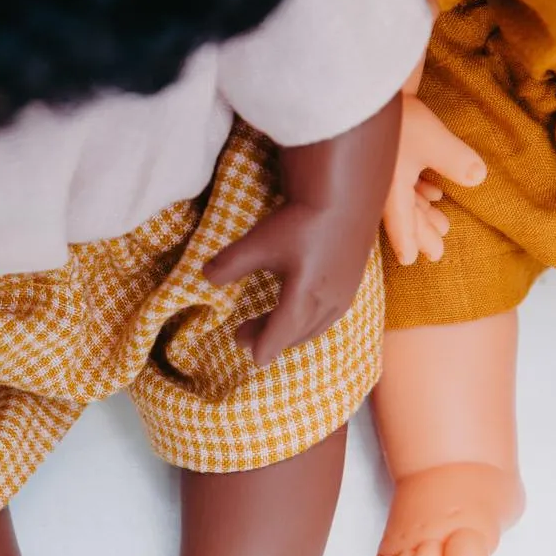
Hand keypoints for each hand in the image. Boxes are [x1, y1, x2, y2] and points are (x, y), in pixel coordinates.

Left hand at [203, 200, 373, 366]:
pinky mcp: (351, 287)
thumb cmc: (302, 220)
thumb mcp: (260, 241)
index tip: (255, 359)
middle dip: (269, 338)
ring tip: (265, 326)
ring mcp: (342, 296)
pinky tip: (296, 313)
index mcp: (304, 294)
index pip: (282, 331)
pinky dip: (306, 323)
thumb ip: (231, 263)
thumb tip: (205, 277)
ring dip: (288, 332)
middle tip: (241, 336)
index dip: (267, 345)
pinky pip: (326, 318)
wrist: (346, 196)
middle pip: (295, 332)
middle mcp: (327, 301)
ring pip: (313, 327)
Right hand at [383, 94, 485, 265]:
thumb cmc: (396, 122)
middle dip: (423, 233)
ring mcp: (385, 173)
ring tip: (443, 225)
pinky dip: (420, 191)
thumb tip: (478, 178)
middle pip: (405, 216)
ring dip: (425, 213)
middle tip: (437, 253)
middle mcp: (385, 188)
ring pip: (406, 201)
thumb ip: (456, 161)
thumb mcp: (432, 142)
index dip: (409, 243)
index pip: (401, 226)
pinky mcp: (388, 156)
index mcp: (391, 194)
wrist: (366, 95)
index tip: (412, 261)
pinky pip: (404, 183)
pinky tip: (435, 192)